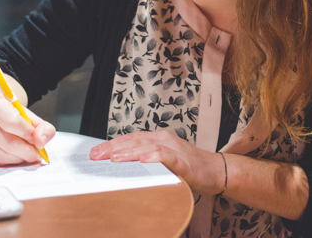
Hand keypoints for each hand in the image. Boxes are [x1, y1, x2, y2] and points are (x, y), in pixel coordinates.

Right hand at [0, 97, 54, 165]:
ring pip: (0, 156)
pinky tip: (11, 157)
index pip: (13, 122)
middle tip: (35, 155)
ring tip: (24, 155)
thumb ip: (43, 127)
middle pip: (7, 142)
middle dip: (26, 152)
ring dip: (17, 159)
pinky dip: (6, 163)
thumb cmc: (13, 117)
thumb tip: (41, 141)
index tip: (38, 142)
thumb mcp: (30, 117)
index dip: (28, 134)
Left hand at [89, 131, 224, 194]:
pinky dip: (154, 157)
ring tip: (114, 158)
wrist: (217, 170)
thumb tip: (123, 172)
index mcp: (158, 140)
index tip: (95, 153)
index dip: (112, 144)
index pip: (130, 139)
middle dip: (113, 148)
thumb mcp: (164, 164)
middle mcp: (164, 140)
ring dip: (129, 152)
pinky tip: (144, 160)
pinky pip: (167, 157)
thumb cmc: (190, 169)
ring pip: (148, 147)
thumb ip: (147, 164)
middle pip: (134, 140)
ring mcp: (174, 149)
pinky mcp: (184, 161)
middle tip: (96, 156)